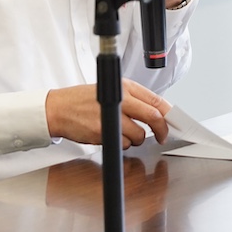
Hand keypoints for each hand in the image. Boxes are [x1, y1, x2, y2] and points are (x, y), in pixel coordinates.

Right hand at [45, 79, 172, 148]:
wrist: (59, 109)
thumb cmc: (83, 101)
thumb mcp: (111, 91)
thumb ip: (133, 100)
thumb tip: (157, 113)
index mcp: (125, 86)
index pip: (156, 100)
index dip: (169, 114)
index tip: (173, 122)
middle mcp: (120, 99)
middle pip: (153, 116)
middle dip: (162, 130)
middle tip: (162, 136)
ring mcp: (112, 116)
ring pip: (140, 135)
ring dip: (136, 139)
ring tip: (124, 133)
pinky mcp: (103, 131)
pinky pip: (124, 144)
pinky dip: (121, 144)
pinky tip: (110, 136)